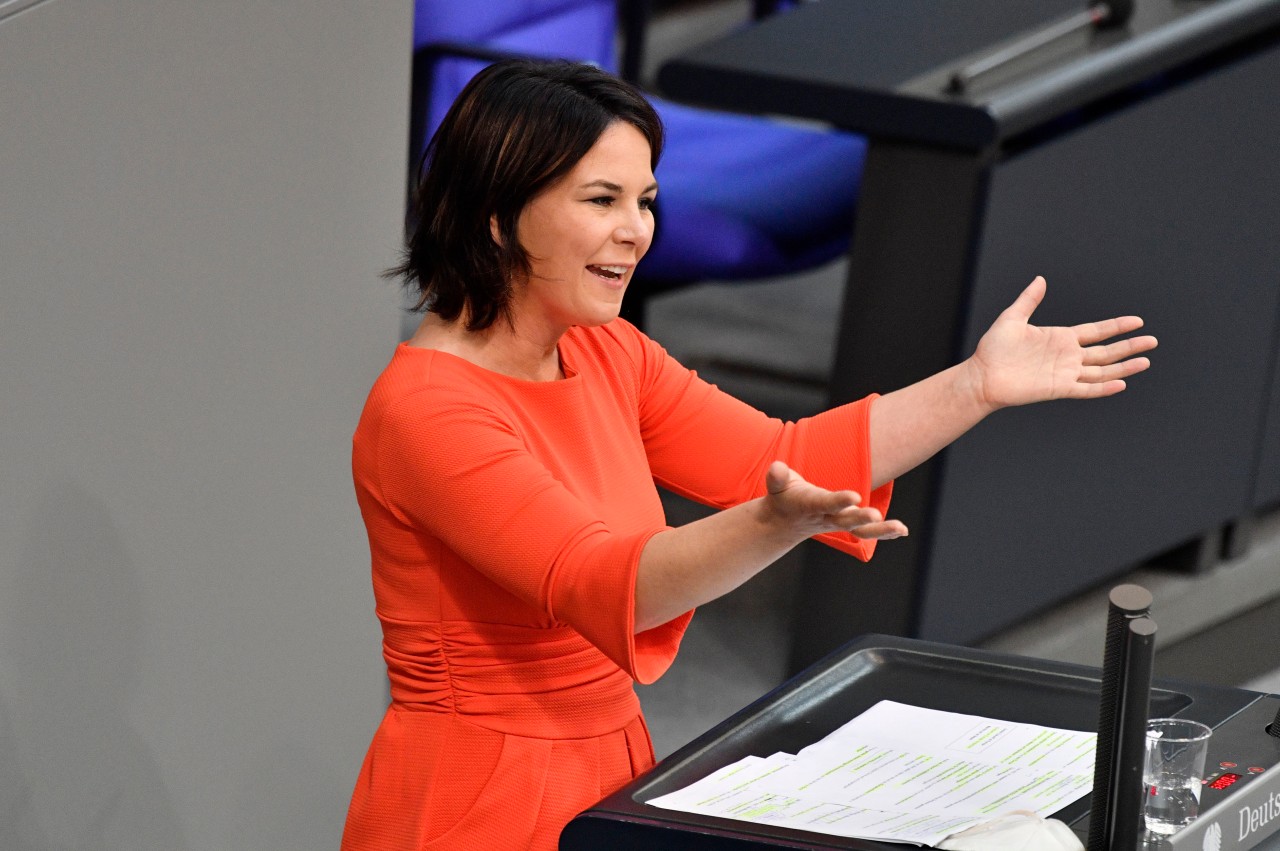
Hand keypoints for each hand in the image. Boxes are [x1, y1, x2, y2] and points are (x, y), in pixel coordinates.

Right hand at [762, 461, 906, 540]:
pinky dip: (883, 532)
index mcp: (809, 505)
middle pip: (845, 520)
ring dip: (880, 530)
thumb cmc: (783, 496)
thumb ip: (777, 477)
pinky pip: (866, 532)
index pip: (825, 503)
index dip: (838, 500)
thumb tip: (777, 468)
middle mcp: (826, 517)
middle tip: (876, 515)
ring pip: (860, 531)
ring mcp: (838, 522)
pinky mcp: (846, 523)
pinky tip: (901, 531)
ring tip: (900, 528)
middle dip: (860, 518)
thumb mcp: (777, 485)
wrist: (784, 522)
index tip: (855, 497)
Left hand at [967, 276, 1157, 410]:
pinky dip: (1103, 387)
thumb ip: (1029, 300)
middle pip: (1106, 351)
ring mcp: (1065, 373)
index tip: (1137, 321)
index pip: (1096, 331)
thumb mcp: (1012, 318)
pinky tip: (1121, 383)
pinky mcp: (1058, 389)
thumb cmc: (993, 349)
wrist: (982, 376)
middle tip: (1153, 341)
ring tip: (1145, 361)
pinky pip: (1086, 389)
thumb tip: (1040, 279)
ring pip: (1102, 370)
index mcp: (1060, 338)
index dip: (1117, 326)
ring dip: (1124, 366)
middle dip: (1129, 345)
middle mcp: (1067, 356)